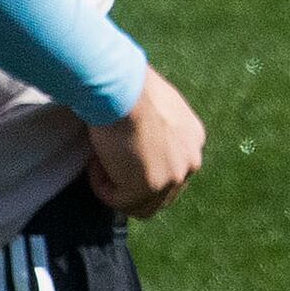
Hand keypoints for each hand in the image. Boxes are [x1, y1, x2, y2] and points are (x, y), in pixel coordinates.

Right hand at [83, 67, 205, 217]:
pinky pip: (118, 200)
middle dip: (131, 184)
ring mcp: (173, 177)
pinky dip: (102, 186)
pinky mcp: (150, 187)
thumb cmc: (128, 86)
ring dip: (116, 187)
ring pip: (142, 205)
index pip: (172, 169)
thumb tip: (137, 140)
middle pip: (162, 194)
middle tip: (106, 163)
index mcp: (193, 139)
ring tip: (100, 161)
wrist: (122, 87)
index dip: (142, 167)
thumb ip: (155, 126)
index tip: (120, 151)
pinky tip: (95, 161)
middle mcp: (191, 161)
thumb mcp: (153, 105)